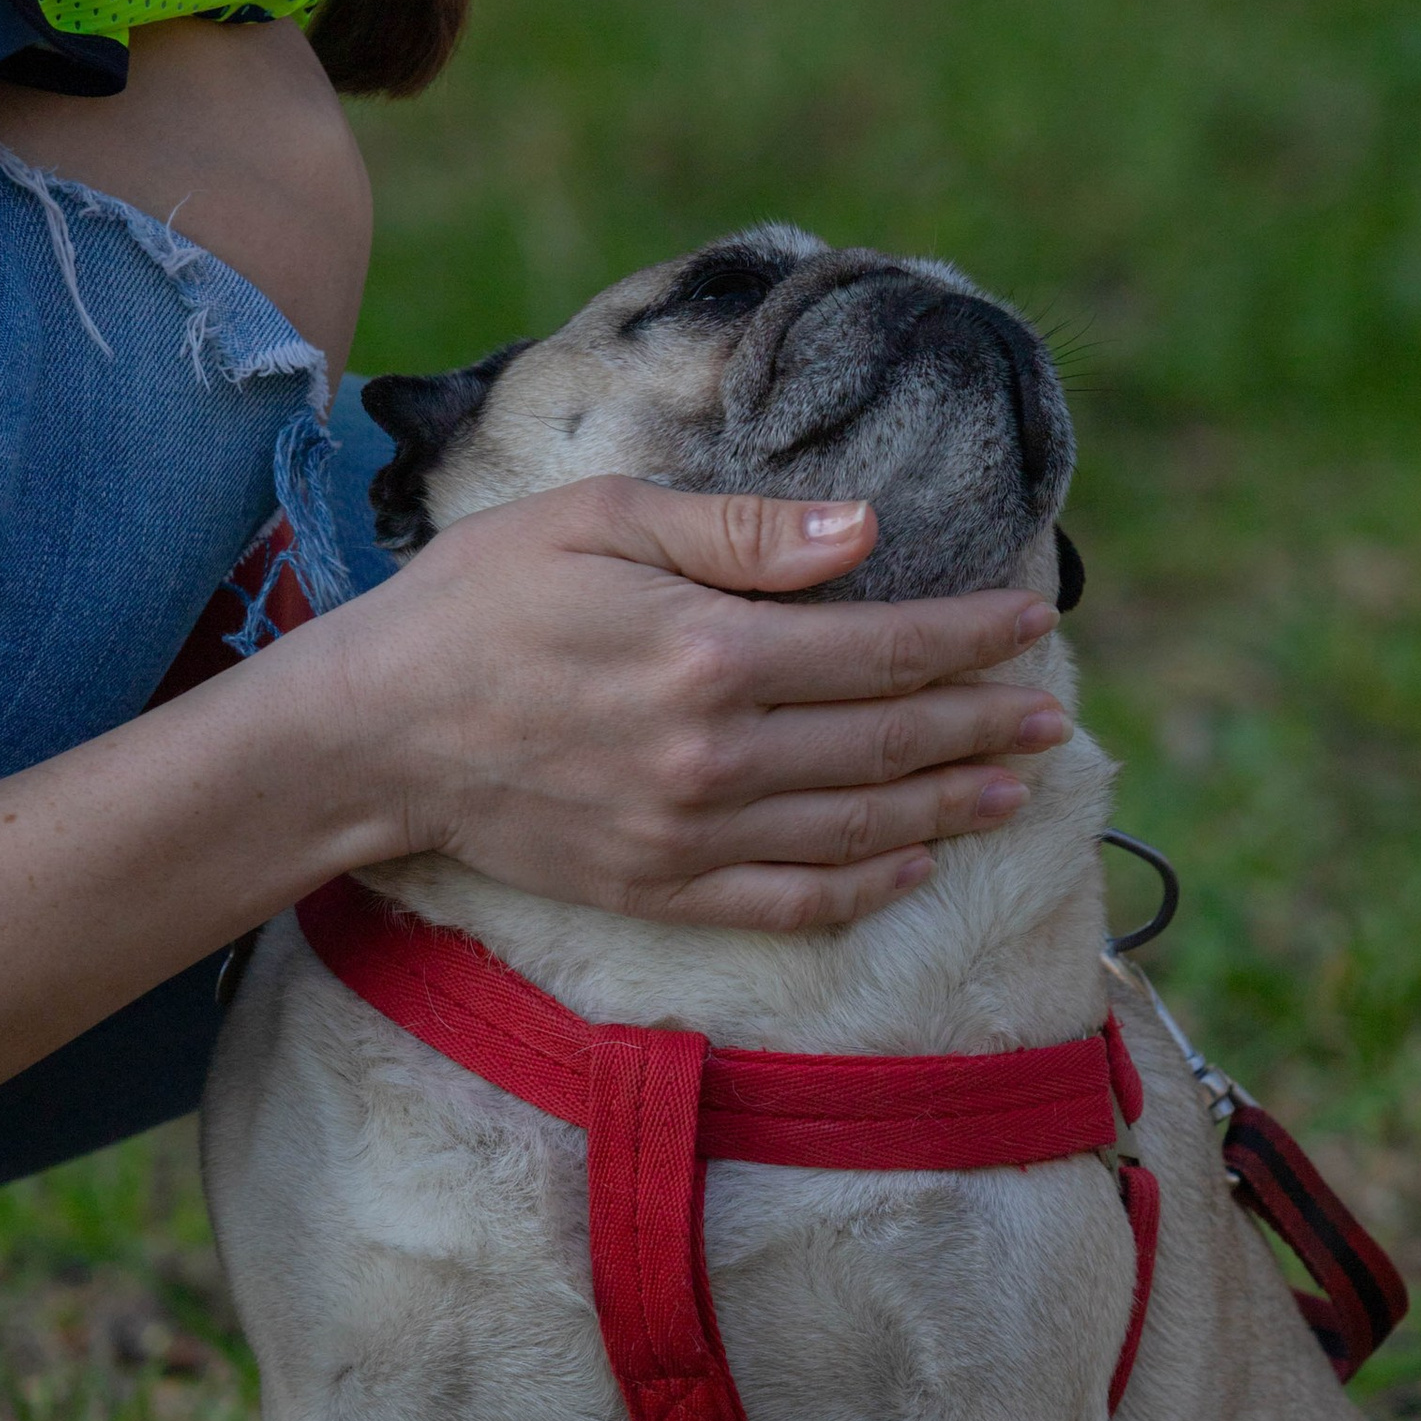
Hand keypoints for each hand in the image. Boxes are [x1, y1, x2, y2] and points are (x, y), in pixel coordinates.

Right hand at [319, 478, 1069, 929]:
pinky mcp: (659, 888)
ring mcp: (690, 833)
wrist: (371, 730)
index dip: (968, 637)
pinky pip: (789, 899)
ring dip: (948, 808)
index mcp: (711, 650)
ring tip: (1014, 789)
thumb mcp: (599, 521)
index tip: (1031, 623)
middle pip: (886, 742)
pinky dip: (864, 888)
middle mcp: (716, 753)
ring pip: (857, 827)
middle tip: (1048, 713)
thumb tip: (864, 534)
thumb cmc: (477, 601)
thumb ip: (739, 533)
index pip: (881, 647)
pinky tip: (912, 866)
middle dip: (980, 725)